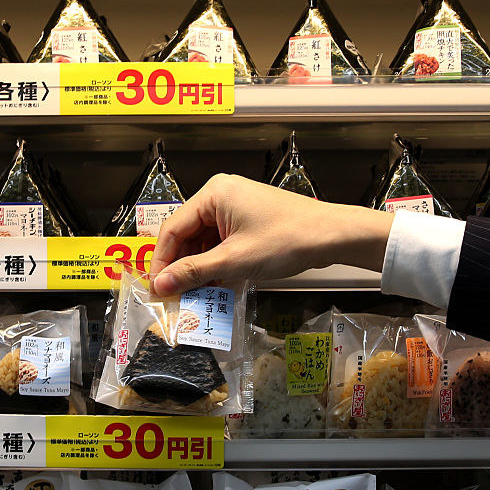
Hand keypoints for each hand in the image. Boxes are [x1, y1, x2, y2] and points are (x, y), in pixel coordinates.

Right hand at [150, 174, 395, 295]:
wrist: (333, 236)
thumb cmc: (286, 241)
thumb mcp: (234, 261)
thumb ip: (194, 272)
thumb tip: (160, 285)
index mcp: (212, 194)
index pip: (172, 229)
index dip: (161, 262)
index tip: (156, 289)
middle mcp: (220, 194)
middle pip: (187, 235)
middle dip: (182, 266)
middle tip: (176, 296)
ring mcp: (235, 206)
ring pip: (204, 241)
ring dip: (200, 268)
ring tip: (197, 295)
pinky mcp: (248, 220)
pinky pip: (222, 242)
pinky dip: (218, 263)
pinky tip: (217, 285)